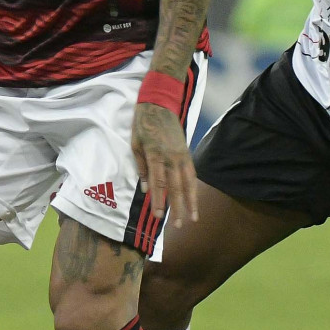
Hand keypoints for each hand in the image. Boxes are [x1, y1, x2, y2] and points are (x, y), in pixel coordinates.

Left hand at [131, 100, 198, 226]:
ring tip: (193, 217)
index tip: (159, 217)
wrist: (160, 104)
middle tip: (179, 225)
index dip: (160, 201)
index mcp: (155, 155)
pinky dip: (193, 187)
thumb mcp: (135, 144)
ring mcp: (181, 155)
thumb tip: (145, 189)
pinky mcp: (187, 152)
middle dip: (178, 208)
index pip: (159, 183)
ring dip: (191, 201)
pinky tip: (194, 199)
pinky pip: (192, 173)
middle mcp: (171, 157)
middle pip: (176, 187)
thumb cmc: (143, 124)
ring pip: (188, 183)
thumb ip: (141, 167)